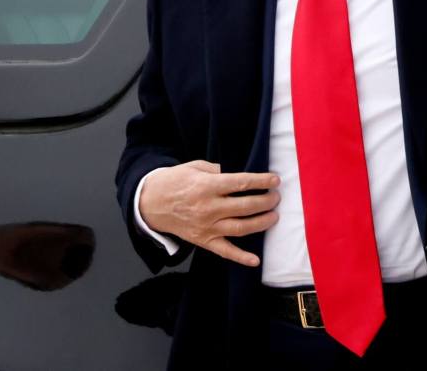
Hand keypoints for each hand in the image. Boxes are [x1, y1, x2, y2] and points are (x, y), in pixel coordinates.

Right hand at [138, 160, 279, 267]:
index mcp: (206, 187)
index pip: (241, 184)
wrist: (150, 203)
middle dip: (266, 201)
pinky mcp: (203, 240)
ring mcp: (206, 227)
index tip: (275, 180)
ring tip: (274, 216)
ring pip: (240, 228)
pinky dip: (241, 257)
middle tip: (276, 197)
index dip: (261, 182)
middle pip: (245, 206)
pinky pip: (225, 251)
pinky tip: (255, 260)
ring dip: (261, 223)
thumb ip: (218, 170)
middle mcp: (208, 208)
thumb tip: (239, 176)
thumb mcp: (195, 167)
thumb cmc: (175, 181)